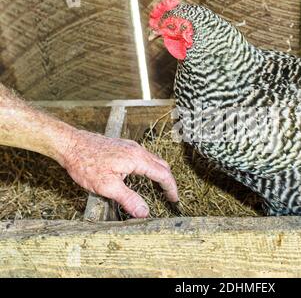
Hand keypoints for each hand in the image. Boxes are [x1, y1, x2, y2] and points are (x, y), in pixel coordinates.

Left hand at [61, 130, 177, 217]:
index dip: (171, 188)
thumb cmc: (86, 163)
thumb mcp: (107, 186)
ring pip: (152, 159)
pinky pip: (143, 156)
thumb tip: (144, 212)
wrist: (70, 144)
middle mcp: (137, 150)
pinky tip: (139, 175)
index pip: (163, 174)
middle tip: (169, 195)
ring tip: (157, 187)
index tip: (174, 199)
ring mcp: (129, 146)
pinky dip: (148, 167)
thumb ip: (128, 199)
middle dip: (167, 180)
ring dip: (158, 173)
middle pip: (161, 165)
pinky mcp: (122, 146)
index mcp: (137, 159)